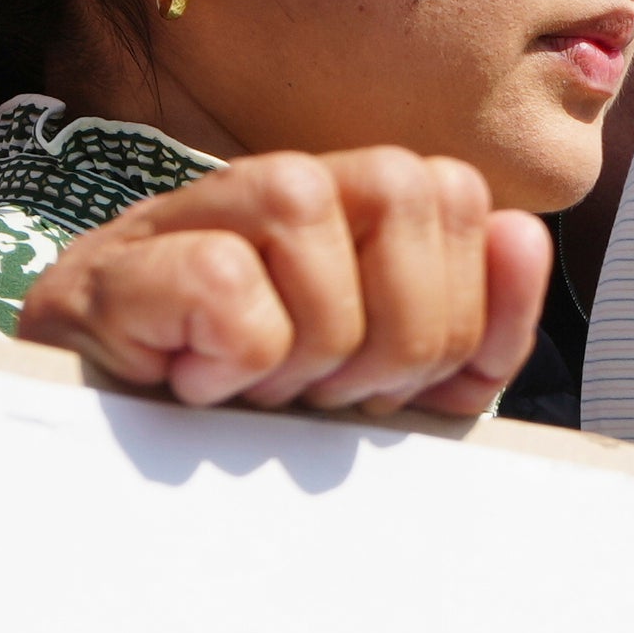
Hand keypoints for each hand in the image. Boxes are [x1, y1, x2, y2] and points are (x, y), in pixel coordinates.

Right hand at [16, 148, 547, 418]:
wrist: (112, 448)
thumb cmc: (264, 414)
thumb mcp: (400, 392)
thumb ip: (479, 333)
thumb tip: (521, 233)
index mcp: (359, 208)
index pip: (467, 202)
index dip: (454, 319)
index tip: (389, 384)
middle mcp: (285, 183)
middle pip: (408, 190)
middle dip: (393, 332)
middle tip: (328, 390)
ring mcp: (197, 209)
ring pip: (310, 213)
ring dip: (305, 346)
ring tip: (259, 386)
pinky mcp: (123, 263)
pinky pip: (228, 285)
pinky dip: (230, 360)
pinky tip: (195, 378)